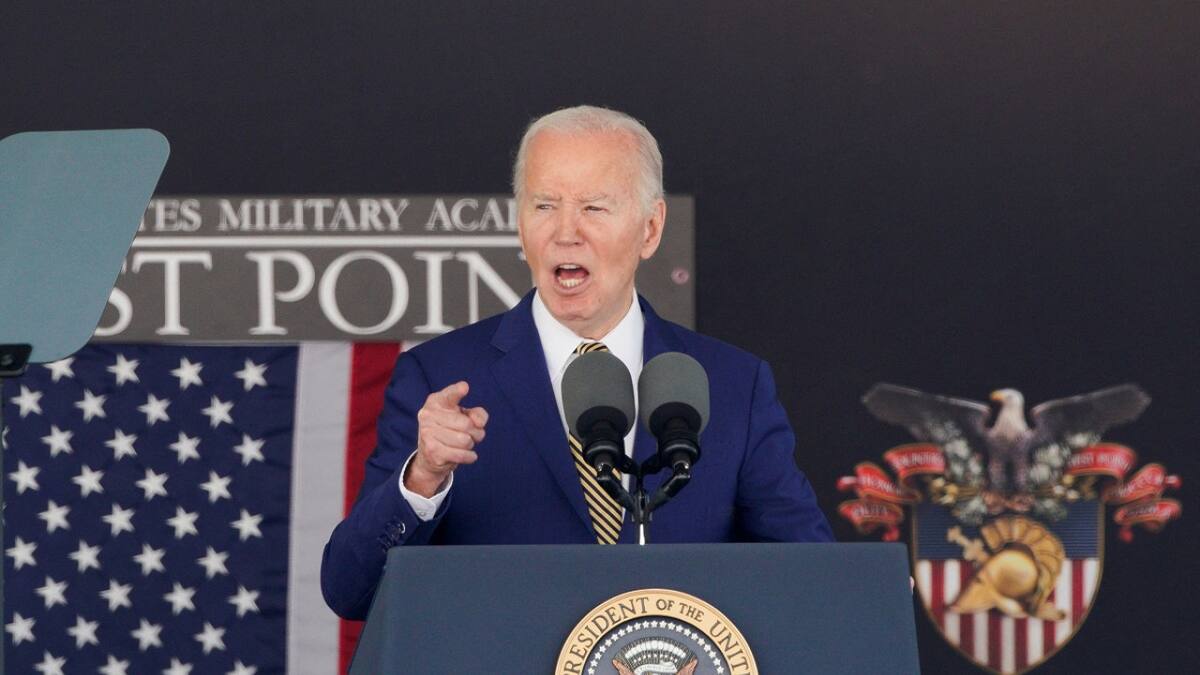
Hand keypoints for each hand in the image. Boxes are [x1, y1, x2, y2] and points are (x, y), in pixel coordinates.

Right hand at [405, 381, 487, 497]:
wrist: (430, 456)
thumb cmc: (451, 430)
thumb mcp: (465, 416)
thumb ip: (478, 414)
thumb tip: (478, 422)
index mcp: (436, 401)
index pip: (450, 395)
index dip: (458, 391)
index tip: (465, 387)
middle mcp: (428, 415)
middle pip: (467, 424)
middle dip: (476, 433)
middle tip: (472, 435)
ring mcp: (428, 434)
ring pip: (466, 441)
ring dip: (471, 445)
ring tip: (464, 444)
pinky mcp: (433, 452)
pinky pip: (462, 455)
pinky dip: (470, 456)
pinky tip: (467, 455)